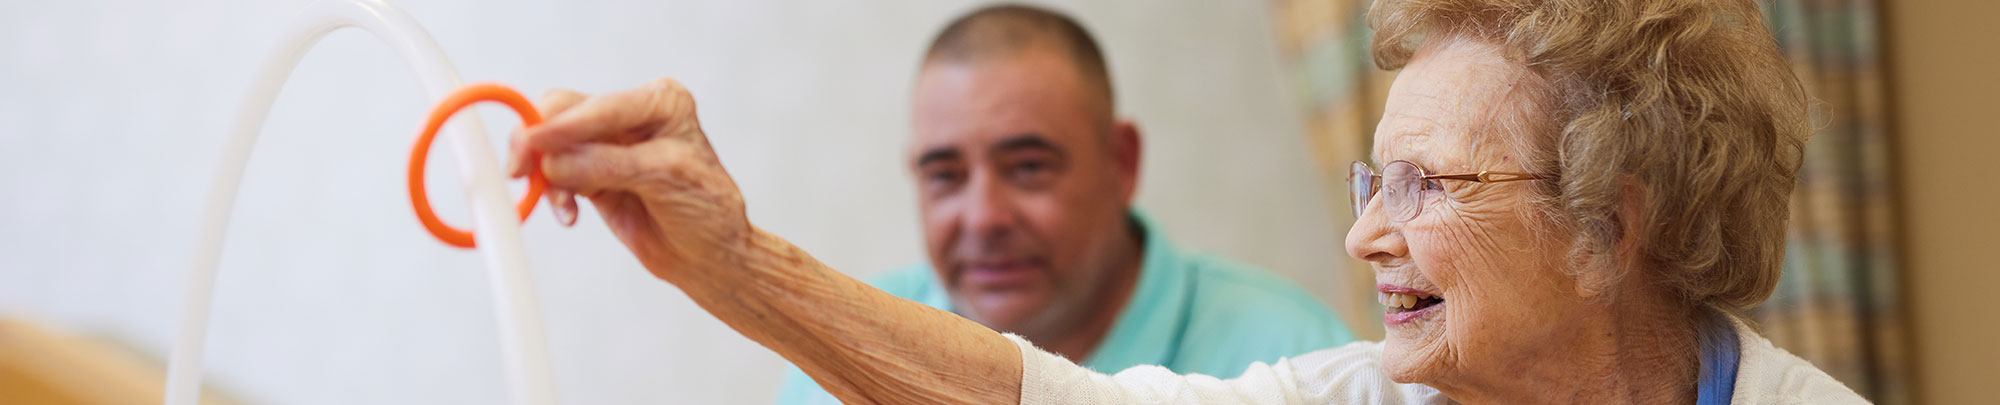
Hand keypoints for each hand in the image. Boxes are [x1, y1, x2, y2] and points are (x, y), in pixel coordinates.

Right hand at [506, 78, 748, 280]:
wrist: (709, 253)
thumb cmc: (707, 212)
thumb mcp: (665, 180)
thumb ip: (609, 165)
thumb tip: (552, 161)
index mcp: (662, 102)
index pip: (602, 105)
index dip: (564, 125)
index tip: (533, 142)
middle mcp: (633, 114)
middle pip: (564, 113)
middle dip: (540, 143)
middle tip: (521, 171)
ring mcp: (609, 142)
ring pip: (552, 143)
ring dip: (546, 174)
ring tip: (564, 207)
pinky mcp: (590, 170)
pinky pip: (553, 172)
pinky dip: (552, 192)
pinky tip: (568, 215)